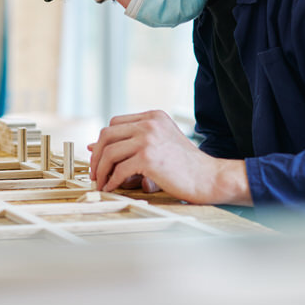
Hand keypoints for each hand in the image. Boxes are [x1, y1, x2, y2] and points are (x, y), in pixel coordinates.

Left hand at [87, 110, 250, 204]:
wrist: (210, 177)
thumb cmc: (186, 165)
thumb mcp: (160, 144)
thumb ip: (132, 142)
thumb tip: (94, 146)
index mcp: (153, 116)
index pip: (115, 123)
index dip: (104, 141)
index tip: (99, 157)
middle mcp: (149, 123)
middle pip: (108, 134)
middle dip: (97, 155)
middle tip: (95, 171)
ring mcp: (149, 139)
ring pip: (110, 152)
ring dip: (101, 169)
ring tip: (101, 181)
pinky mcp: (148, 158)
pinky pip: (120, 169)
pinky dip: (112, 180)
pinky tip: (112, 187)